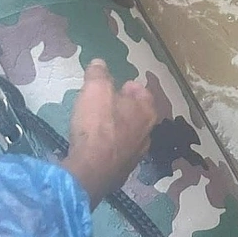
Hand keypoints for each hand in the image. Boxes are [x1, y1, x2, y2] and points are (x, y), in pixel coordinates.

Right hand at [62, 60, 158, 208]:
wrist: (90, 171)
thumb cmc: (97, 126)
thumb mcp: (95, 90)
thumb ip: (98, 74)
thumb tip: (99, 63)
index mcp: (146, 112)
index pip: (144, 93)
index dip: (132, 87)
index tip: (121, 85)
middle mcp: (147, 134)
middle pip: (138, 116)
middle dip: (126, 108)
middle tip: (110, 103)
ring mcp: (136, 157)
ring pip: (130, 137)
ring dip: (119, 129)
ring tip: (102, 125)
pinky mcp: (122, 174)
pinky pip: (118, 154)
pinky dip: (111, 148)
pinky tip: (97, 148)